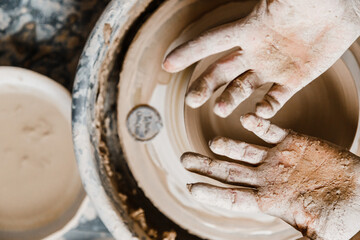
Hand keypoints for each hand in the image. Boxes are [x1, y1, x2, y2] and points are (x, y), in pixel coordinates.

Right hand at [163, 0, 359, 117]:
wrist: (341, 11)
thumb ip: (271, 0)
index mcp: (249, 28)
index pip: (212, 41)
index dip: (189, 52)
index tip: (167, 64)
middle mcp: (255, 51)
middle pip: (222, 71)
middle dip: (205, 85)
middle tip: (192, 100)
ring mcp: (273, 68)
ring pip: (243, 88)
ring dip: (230, 100)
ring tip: (220, 110)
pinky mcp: (293, 80)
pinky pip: (275, 99)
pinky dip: (265, 109)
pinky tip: (257, 116)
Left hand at [181, 114, 359, 239]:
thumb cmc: (341, 215)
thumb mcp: (317, 236)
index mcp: (268, 200)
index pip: (233, 198)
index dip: (212, 194)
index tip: (191, 189)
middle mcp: (266, 177)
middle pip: (229, 171)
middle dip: (206, 166)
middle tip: (184, 160)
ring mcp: (277, 158)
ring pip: (244, 150)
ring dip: (227, 145)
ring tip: (212, 143)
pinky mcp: (292, 140)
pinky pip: (269, 130)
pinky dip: (257, 124)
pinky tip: (245, 119)